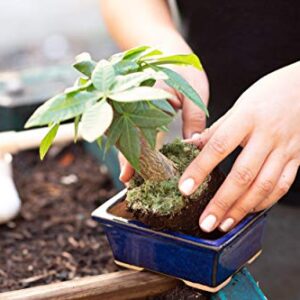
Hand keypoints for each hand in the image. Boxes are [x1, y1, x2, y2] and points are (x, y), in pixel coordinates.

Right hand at [119, 66, 208, 182]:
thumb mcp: (194, 92)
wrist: (165, 49)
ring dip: (127, 154)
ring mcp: (132, 107)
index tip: (128, 176)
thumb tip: (193, 145)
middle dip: (127, 160)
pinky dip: (132, 143)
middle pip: (127, 137)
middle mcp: (135, 106)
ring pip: (126, 134)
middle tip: (127, 182)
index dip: (133, 157)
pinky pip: (131, 128)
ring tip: (129, 175)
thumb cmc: (183, 70)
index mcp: (148, 101)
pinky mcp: (134, 109)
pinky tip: (135, 156)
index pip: (139, 135)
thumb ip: (193, 118)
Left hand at [179, 62, 299, 231]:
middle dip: (222, 202)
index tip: (185, 188)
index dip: (200, 169)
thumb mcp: (239, 105)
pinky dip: (264, 202)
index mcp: (247, 118)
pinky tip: (249, 211)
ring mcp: (285, 149)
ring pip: (263, 186)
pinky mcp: (297, 158)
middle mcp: (266, 135)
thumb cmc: (269, 94)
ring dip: (242, 209)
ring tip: (223, 224)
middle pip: (242, 174)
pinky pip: (282, 185)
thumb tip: (191, 145)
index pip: (218, 146)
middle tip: (206, 222)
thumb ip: (217, 129)